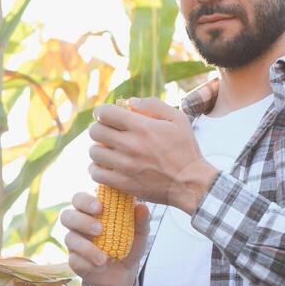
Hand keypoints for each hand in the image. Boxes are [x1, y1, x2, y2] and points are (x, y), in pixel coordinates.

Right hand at [60, 190, 152, 285]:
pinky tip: (101, 267)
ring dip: (86, 247)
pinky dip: (88, 263)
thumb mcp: (139, 234)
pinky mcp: (74, 261)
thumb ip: (141, 220)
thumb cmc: (128, 245)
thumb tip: (142, 207)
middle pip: (66, 216)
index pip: (79, 199)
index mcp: (91, 212)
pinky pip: (74, 260)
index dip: (85, 201)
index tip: (100, 207)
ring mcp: (74, 244)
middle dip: (81, 221)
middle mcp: (78, 225)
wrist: (124, 272)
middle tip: (99, 229)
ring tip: (103, 258)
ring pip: (69, 239)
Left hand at [87, 98, 218, 214]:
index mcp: (143, 127)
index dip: (102, 112)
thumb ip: (154, 105)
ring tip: (107, 151)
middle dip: (98, 129)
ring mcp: (125, 166)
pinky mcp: (123, 184)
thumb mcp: (178, 120)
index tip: (105, 116)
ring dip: (98, 150)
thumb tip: (130, 102)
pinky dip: (97, 169)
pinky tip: (106, 167)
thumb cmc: (186, 150)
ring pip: (93, 153)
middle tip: (106, 133)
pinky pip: (96, 174)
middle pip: (95, 131)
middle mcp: (131, 145)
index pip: (105, 113)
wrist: (191, 183)